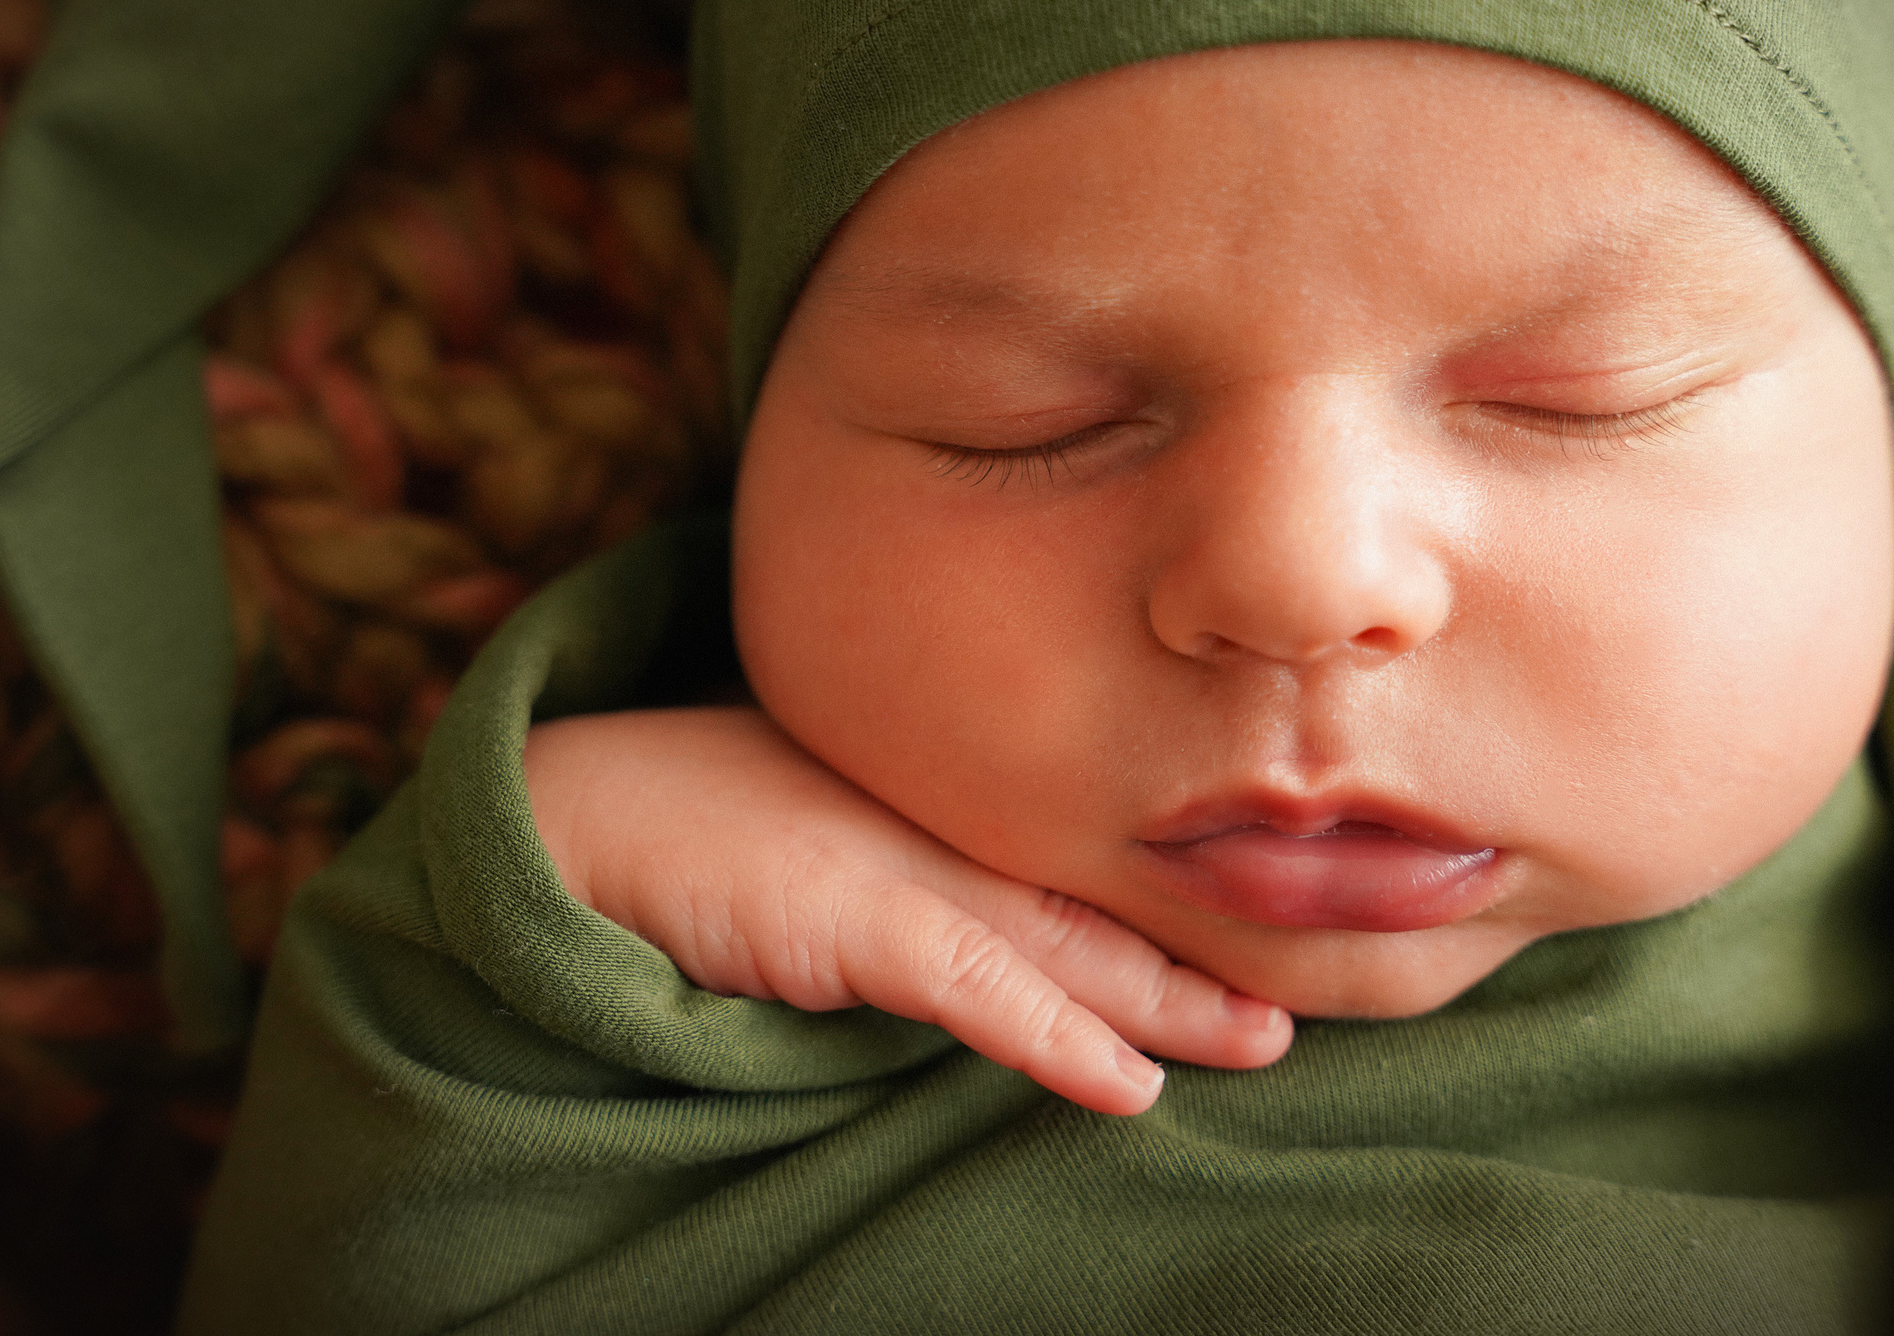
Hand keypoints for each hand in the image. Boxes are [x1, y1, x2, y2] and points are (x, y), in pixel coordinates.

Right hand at [523, 706, 1293, 1113]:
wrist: (583, 812)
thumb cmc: (701, 827)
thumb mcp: (833, 849)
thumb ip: (910, 888)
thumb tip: (979, 942)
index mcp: (948, 807)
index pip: (1082, 863)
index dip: (1172, 907)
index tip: (1256, 943)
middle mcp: (950, 827)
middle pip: (1104, 904)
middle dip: (1209, 956)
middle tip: (1310, 997)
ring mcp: (912, 868)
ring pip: (1074, 948)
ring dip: (1174, 1003)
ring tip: (1267, 1042)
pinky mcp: (860, 920)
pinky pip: (982, 992)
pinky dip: (1060, 1041)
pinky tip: (1131, 1086)